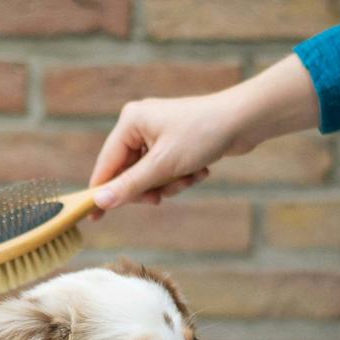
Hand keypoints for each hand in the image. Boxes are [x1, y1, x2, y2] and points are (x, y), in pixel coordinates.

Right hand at [89, 91, 250, 215]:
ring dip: (170, 184)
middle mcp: (140, 124)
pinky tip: (200, 170)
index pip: (106, 164)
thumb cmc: (203, 135)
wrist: (245, 121)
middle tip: (161, 198)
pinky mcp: (174, 142)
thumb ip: (130, 186)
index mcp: (130, 122)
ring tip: (190, 177)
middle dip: (150, 188)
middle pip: (129, 173)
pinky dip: (181, 177)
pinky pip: (166, 171)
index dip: (101, 192)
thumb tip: (100, 202)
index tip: (94, 218)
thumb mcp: (163, 166)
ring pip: (150, 176)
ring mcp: (157, 133)